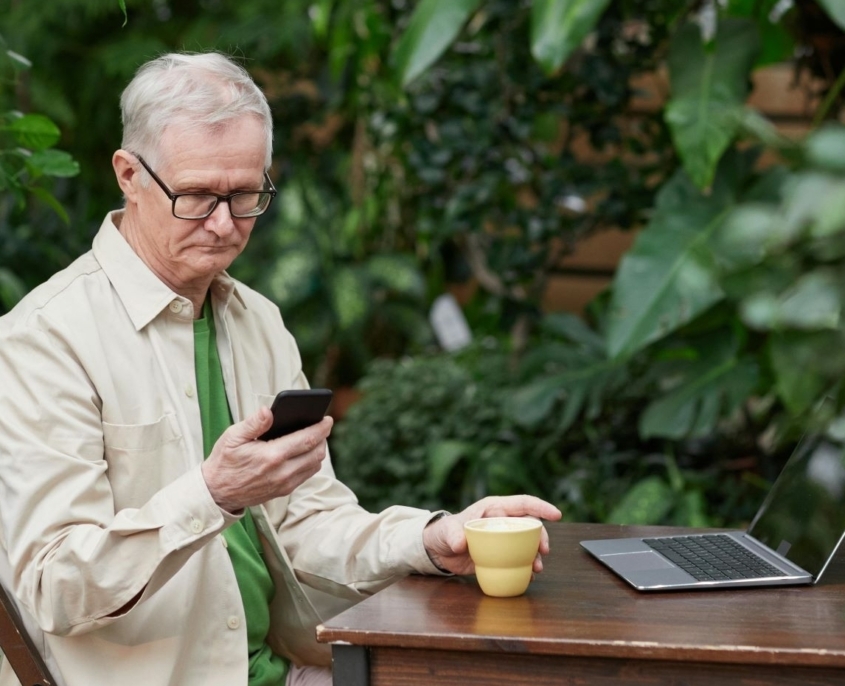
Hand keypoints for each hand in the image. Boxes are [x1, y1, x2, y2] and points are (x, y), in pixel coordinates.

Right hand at [201, 406, 332, 511]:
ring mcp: (284, 484)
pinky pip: (307, 475)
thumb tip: (268, 410)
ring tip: (315, 437)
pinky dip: (311, 462)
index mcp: (271, 456)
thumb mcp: (232, 437)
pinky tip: (305, 451)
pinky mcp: (284, 491)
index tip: (327, 418)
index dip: (321, 428)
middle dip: (323, 437)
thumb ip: (253, 423)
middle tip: (322, 425)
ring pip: (315, 465)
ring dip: (318, 450)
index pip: (307, 440)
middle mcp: (282, 472)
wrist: (216, 492)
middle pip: (317, 453)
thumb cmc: (224, 461)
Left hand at [422, 495, 562, 575]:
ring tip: (537, 568)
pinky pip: (519, 559)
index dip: (541, 507)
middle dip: (542, 537)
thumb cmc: (444, 533)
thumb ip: (453, 536)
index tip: (556, 514)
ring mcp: (504, 539)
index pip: (522, 504)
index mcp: (494, 509)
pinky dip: (526, 566)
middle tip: (544, 551)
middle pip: (530, 526)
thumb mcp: (447, 532)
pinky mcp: (502, 555)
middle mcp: (503, 522)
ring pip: (528, 544)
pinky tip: (528, 575)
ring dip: (536, 555)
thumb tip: (461, 544)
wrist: (439, 551)